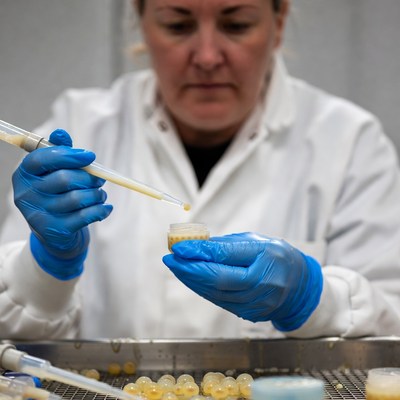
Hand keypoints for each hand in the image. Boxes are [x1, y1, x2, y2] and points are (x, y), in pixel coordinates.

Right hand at [12, 129, 112, 279]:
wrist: (54, 233)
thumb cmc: (57, 195)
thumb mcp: (54, 173)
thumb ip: (58, 152)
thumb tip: (60, 133)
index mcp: (24, 174)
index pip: (43, 158)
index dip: (69, 155)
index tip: (90, 156)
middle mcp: (26, 194)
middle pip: (65, 179)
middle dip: (89, 177)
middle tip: (100, 179)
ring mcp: (38, 215)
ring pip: (77, 198)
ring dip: (97, 194)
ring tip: (100, 194)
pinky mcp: (54, 231)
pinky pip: (84, 216)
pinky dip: (100, 209)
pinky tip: (106, 207)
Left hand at [163, 232, 322, 330]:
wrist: (299, 285)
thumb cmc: (276, 256)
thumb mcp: (254, 241)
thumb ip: (226, 245)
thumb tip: (194, 246)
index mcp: (267, 257)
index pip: (227, 256)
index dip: (200, 253)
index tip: (179, 247)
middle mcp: (263, 283)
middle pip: (218, 279)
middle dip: (189, 269)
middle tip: (170, 259)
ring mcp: (257, 302)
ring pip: (216, 292)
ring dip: (192, 281)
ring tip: (177, 267)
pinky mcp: (250, 313)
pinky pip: (220, 301)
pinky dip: (203, 289)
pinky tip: (191, 279)